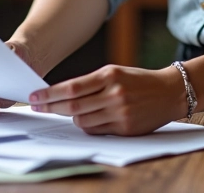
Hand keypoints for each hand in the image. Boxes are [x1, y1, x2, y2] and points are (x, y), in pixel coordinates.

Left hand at [28, 64, 186, 135]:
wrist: (169, 91)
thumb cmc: (139, 80)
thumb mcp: (116, 73)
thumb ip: (92, 84)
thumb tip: (64, 95)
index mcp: (109, 75)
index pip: (72, 87)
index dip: (50, 94)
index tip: (34, 96)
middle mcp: (114, 94)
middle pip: (73, 106)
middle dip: (51, 107)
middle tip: (36, 106)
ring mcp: (120, 112)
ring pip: (82, 121)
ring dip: (71, 118)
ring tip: (66, 112)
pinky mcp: (125, 128)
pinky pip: (97, 131)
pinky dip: (88, 126)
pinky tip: (87, 120)